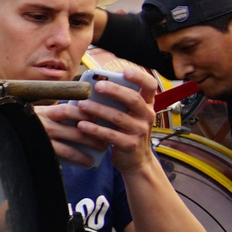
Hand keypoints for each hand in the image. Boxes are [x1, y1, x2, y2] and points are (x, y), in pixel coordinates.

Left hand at [44, 68, 159, 173]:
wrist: (136, 160)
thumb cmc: (127, 131)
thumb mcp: (129, 114)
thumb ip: (120, 100)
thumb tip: (97, 82)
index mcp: (147, 104)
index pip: (150, 85)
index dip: (139, 76)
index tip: (125, 71)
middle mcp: (147, 115)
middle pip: (133, 99)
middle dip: (114, 90)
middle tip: (97, 86)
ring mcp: (139, 131)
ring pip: (118, 117)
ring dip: (98, 109)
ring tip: (81, 104)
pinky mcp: (129, 144)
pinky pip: (110, 135)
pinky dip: (94, 129)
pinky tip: (81, 125)